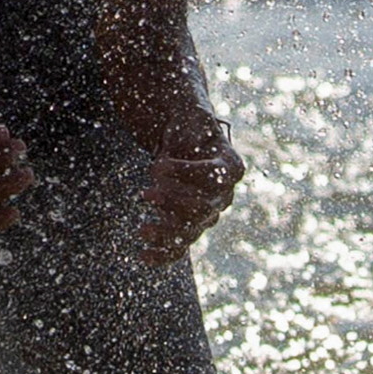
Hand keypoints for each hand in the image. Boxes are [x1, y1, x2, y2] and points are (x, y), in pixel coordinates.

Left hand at [133, 131, 244, 259]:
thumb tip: (180, 147)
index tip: (157, 164)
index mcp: (230, 169)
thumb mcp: (194, 117)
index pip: (214, 177)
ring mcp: (207, 215)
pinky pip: (179, 248)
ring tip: (141, 230)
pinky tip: (142, 256)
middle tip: (146, 193)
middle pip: (203, 209)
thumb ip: (193, 124)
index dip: (186, 173)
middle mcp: (223, 196)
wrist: (183, 144)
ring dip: (165, 232)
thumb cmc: (189, 129)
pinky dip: (162, 255)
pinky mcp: (188, 228)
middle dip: (173, 203)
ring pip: (190, 232)